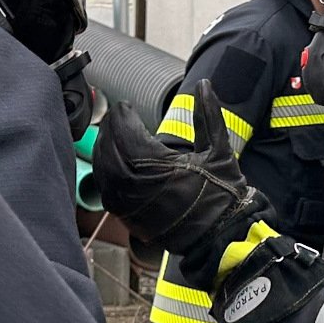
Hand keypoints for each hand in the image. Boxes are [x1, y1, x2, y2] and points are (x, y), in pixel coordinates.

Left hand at [92, 81, 261, 255]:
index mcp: (157, 166)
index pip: (124, 131)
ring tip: (116, 134)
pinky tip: (115, 159)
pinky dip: (105, 168)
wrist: (219, 237)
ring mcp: (127, 203)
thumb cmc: (221, 195)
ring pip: (102, 166)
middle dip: (111, 128)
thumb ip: (208, 115)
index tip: (127, 106)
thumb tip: (203, 85)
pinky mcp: (125, 215)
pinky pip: (104, 186)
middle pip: (108, 146)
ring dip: (105, 146)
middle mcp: (136, 186)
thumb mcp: (219, 151)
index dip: (123, 115)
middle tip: (120, 116)